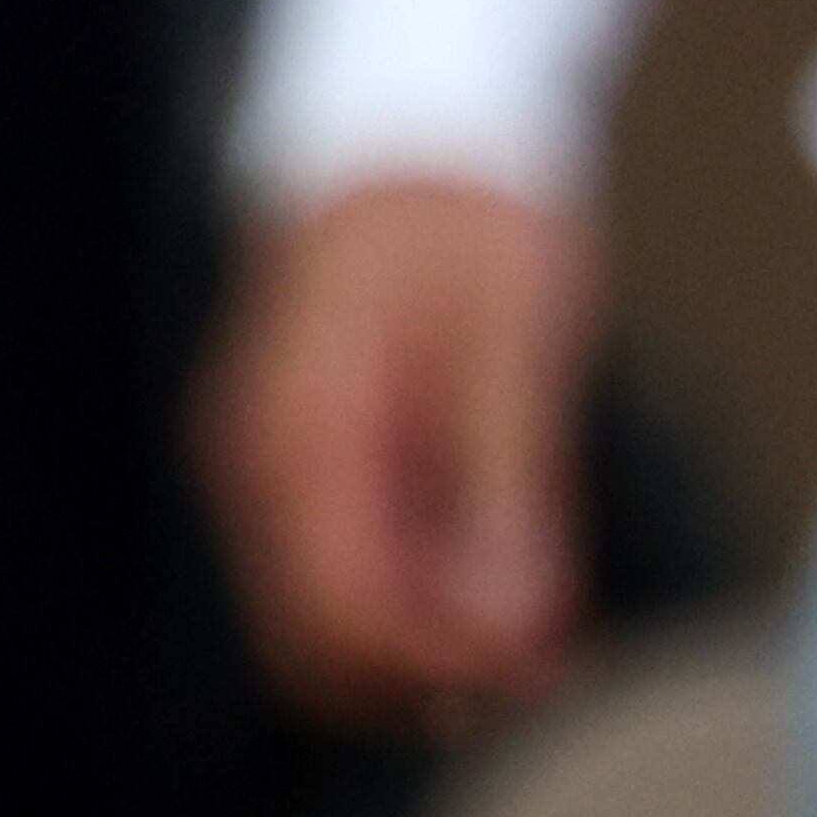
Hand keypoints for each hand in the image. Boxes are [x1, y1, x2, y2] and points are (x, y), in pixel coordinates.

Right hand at [200, 176, 597, 722]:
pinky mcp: (293, 475)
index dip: (445, 663)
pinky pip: (332, 580)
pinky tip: (497, 590)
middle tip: (558, 666)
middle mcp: (257, 465)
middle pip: (313, 647)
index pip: (343, 609)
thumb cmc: (465, 219)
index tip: (553, 664)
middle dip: (430, 680)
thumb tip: (515, 628)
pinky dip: (410, 612)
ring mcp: (263, 473)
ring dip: (422, 656)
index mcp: (302, 428)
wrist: (403, 137)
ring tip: (544, 637)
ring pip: (317, 630)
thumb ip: (506, 485)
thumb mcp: (513, 336)